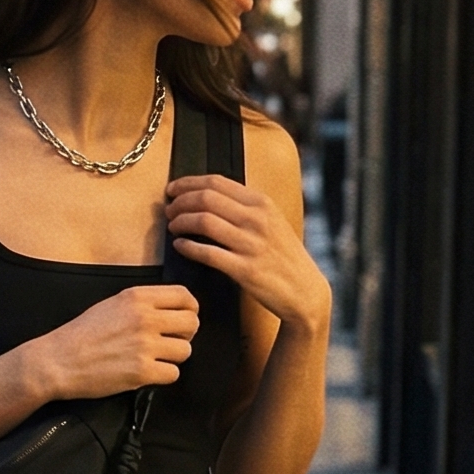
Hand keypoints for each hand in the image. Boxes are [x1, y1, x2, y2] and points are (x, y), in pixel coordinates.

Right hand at [24, 284, 198, 399]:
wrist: (59, 361)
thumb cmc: (82, 333)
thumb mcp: (112, 304)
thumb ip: (142, 304)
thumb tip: (169, 310)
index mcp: (137, 297)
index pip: (184, 296)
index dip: (190, 308)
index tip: (183, 318)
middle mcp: (145, 318)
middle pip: (192, 323)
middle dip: (186, 334)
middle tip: (171, 341)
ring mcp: (145, 346)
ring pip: (186, 351)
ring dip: (174, 357)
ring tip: (156, 358)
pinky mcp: (142, 372)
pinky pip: (173, 374)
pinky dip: (163, 375)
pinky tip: (148, 372)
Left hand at [165, 174, 332, 332]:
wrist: (304, 291)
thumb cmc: (284, 257)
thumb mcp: (272, 222)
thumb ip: (246, 207)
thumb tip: (210, 196)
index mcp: (262, 203)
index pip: (217, 182)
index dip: (188, 183)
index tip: (173, 189)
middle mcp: (257, 219)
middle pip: (206, 198)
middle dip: (180, 202)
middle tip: (168, 210)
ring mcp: (251, 244)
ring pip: (203, 221)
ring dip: (180, 222)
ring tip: (172, 227)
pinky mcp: (244, 269)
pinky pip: (208, 253)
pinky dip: (188, 247)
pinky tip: (180, 246)